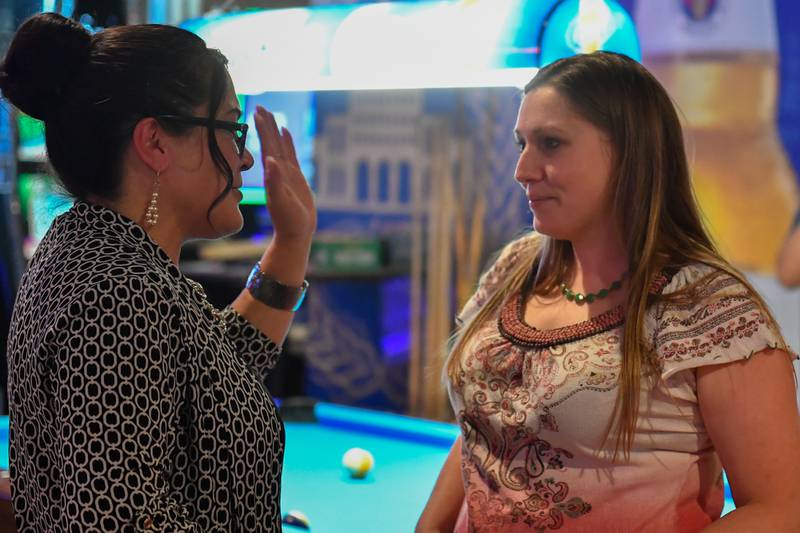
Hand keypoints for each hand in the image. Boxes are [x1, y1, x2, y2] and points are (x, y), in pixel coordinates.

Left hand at [253, 105, 316, 243]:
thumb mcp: (281, 201)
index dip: (261, 128)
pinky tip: (285, 131)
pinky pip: (290, 154)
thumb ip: (275, 182)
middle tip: (260, 105)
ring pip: (279, 145)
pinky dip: (287, 141)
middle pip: (270, 141)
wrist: (296, 233)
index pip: (265, 145)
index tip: (255, 111)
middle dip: (265, 124)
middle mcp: (276, 170)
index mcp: (272, 173)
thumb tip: (269, 160)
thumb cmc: (288, 220)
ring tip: (270, 113)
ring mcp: (285, 172)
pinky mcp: (294, 177)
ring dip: (273, 129)